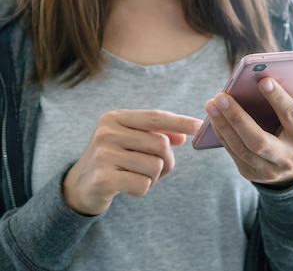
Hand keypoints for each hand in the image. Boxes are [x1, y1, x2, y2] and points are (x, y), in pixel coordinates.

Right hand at [63, 110, 201, 215]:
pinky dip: (142, 189)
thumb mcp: (130, 140)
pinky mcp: (103, 178)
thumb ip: (156, 134)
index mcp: (115, 118)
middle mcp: (107, 132)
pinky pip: (143, 184)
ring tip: (137, 176)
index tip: (200, 125)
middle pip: (161, 145)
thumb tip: (184, 135)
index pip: (156, 117)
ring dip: (153, 177)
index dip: (180, 121)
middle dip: (166, 161)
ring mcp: (103, 154)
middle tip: (156, 169)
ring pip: (155, 166)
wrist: (78, 185)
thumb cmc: (113, 159)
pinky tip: (128, 186)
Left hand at [205, 78, 292, 186]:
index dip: (278, 99)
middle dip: (238, 117)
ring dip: (223, 125)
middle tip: (221, 96)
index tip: (263, 80)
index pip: (290, 116)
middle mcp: (287, 158)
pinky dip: (222, 134)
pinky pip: (233, 154)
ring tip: (212, 104)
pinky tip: (214, 118)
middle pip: (258, 140)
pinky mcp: (251, 174)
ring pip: (242, 148)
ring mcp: (268, 170)